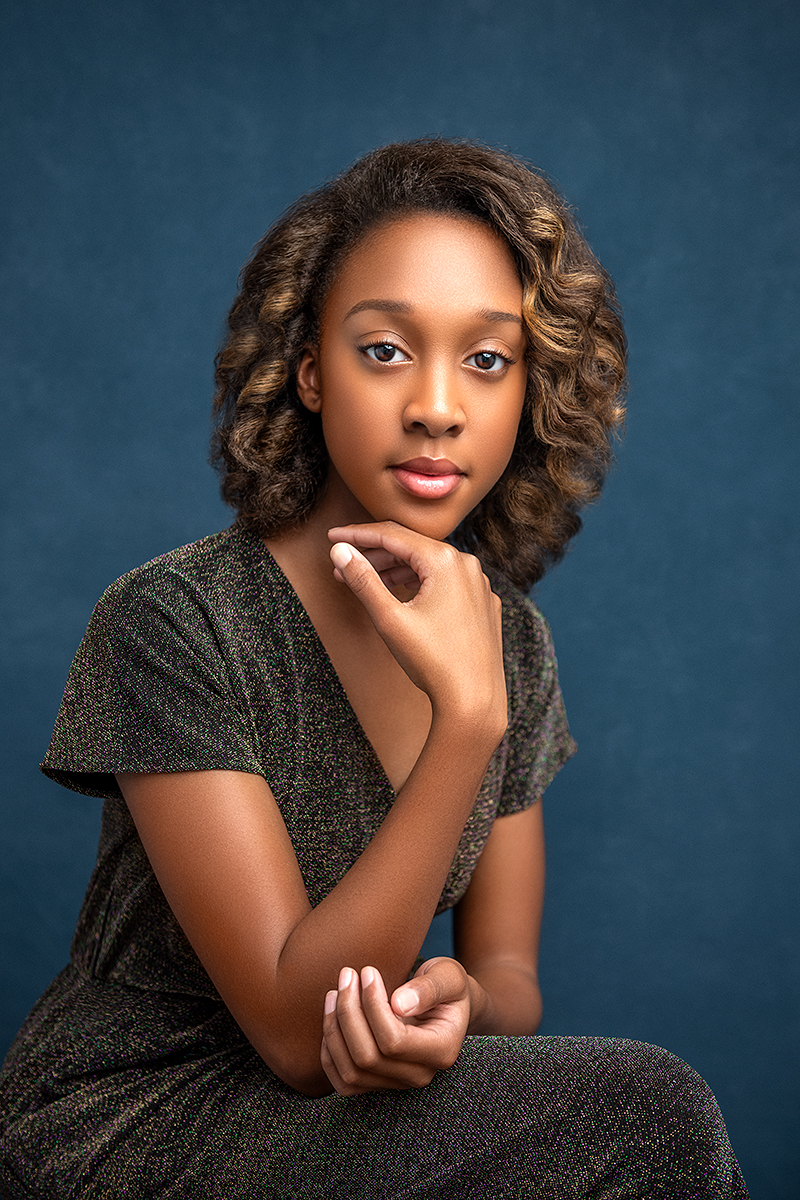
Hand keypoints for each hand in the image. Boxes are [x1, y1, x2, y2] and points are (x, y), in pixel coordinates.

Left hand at [320, 957, 470, 1096]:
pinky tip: (332, 1018)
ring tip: (335, 992)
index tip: (367, 971)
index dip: (373, 1005)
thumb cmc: (446, 985)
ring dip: (335, 1030)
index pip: (394, 1041)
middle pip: (368, 1058)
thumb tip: (399, 1004)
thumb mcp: (448, 976)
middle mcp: (420, 1075)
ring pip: (352, 1072)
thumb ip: (429, 988)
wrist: (444, 1004)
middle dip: (349, 1013)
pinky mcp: (378, 1083)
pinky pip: (344, 1081)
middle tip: (347, 975)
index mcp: (442, 1051)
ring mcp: (397, 1084)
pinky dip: (330, 1052)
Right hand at [328, 522, 505, 728]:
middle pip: (411, 549)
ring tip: (365, 582)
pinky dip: (420, 585)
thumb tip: (339, 551)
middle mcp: (467, 565)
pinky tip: (400, 596)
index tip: (332, 536)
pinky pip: (446, 584)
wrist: (474, 702)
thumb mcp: (389, 618)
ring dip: (395, 571)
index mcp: (445, 561)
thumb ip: (362, 580)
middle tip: (342, 565)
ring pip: (429, 567)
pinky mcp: (483, 604)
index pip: (392, 535)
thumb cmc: (433, 661)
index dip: (357, 534)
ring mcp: (479, 585)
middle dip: (374, 556)